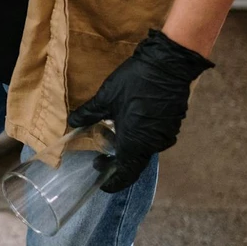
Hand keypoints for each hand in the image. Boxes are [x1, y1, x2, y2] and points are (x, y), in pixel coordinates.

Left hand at [68, 29, 213, 192]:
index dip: (113, 181)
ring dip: (129, 147)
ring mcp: (166, 133)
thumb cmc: (135, 82)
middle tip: (101, 157)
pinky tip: (130, 123)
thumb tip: (72, 122)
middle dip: (117, 163)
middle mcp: (154, 144)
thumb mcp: (106, 97)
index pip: (126, 173)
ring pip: (145, 149)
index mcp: (136, 143)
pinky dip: (140, 137)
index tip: (101, 182)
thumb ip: (89, 114)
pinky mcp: (173, 122)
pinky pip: (154, 137)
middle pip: (135, 162)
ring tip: (112, 136)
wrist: (169, 63)